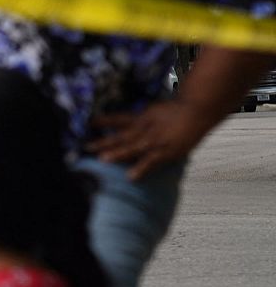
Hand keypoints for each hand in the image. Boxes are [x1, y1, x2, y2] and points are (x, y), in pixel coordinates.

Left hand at [90, 100, 217, 180]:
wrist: (200, 108)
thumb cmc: (180, 110)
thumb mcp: (156, 110)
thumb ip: (141, 118)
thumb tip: (125, 124)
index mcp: (142, 117)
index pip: (118, 119)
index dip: (103, 122)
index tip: (87, 125)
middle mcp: (145, 127)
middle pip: (120, 135)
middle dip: (103, 142)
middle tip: (85, 147)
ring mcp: (155, 139)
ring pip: (132, 147)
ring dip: (117, 154)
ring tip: (101, 160)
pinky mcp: (166, 150)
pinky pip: (151, 161)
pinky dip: (141, 169)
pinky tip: (130, 177)